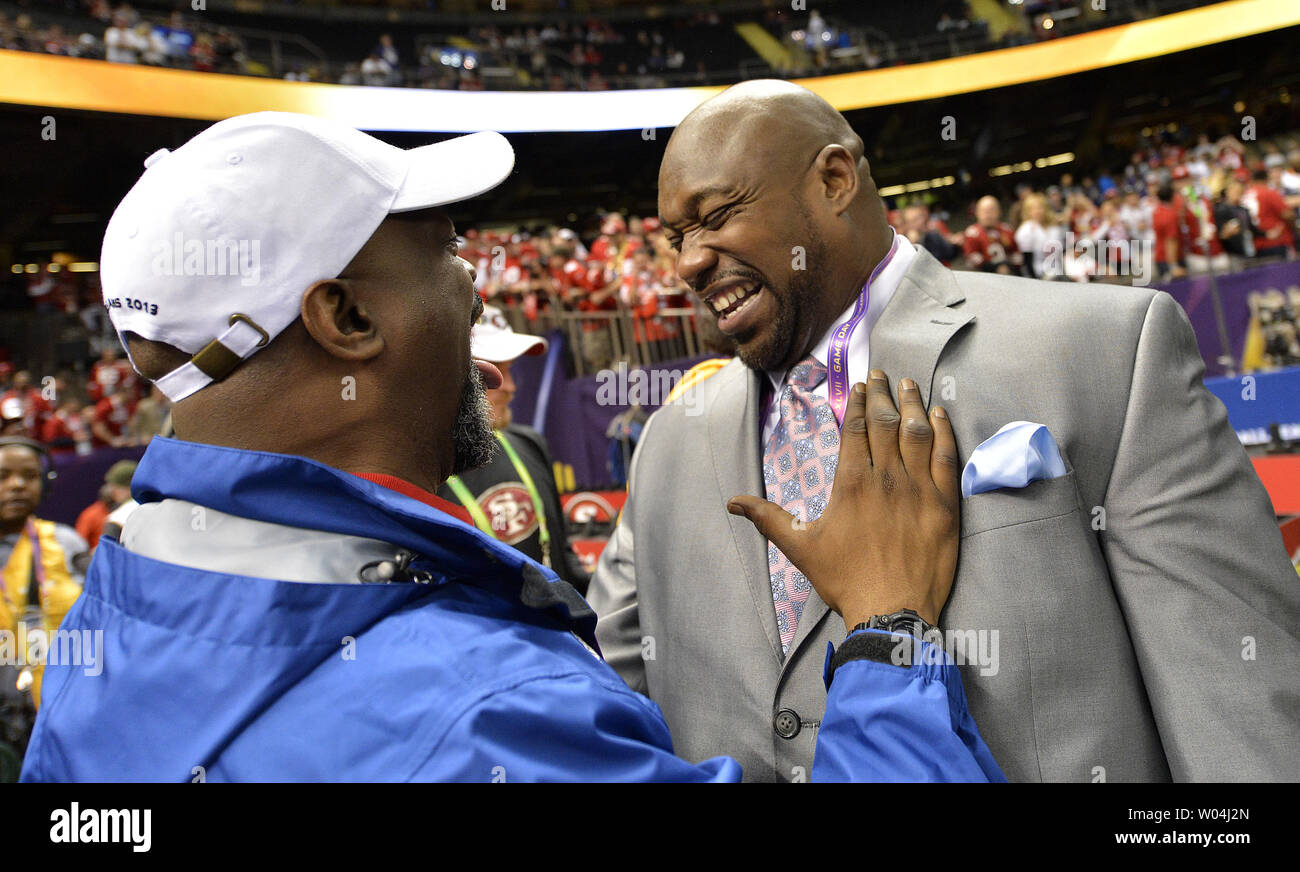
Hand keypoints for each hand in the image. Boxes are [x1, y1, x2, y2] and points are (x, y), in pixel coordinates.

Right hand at [727, 371, 959, 628]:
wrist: (893, 611)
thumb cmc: (844, 579)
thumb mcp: (800, 548)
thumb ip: (768, 518)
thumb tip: (731, 502)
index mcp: (851, 483)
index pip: (856, 429)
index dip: (858, 403)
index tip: (860, 385)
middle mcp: (886, 477)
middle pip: (885, 423)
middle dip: (882, 394)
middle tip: (881, 374)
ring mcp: (919, 489)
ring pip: (917, 433)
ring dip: (912, 404)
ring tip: (908, 383)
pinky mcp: (946, 504)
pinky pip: (946, 457)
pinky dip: (943, 432)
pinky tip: (939, 415)